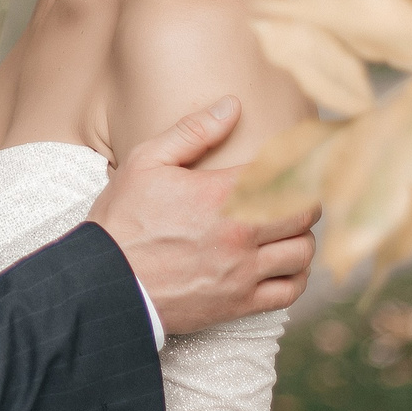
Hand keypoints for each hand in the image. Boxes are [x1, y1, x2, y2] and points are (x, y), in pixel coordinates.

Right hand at [86, 99, 317, 335]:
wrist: (106, 282)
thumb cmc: (122, 220)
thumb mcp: (146, 162)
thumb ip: (193, 132)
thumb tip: (232, 106)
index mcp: (221, 194)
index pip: (285, 172)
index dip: (299, 163)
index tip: (300, 160)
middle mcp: (240, 234)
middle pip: (304, 214)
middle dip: (305, 200)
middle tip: (295, 194)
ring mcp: (242, 272)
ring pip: (302, 253)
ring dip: (301, 238)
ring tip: (287, 230)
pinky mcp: (238, 304)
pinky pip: (289, 292)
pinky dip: (296, 277)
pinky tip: (285, 265)